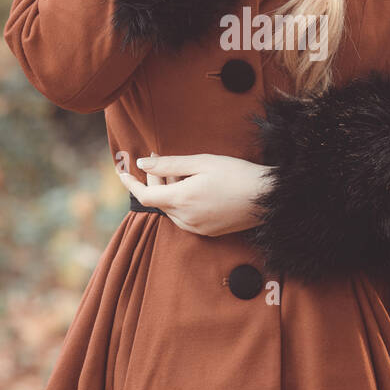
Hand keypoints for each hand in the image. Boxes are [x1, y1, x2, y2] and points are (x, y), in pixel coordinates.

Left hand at [120, 152, 275, 236]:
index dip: (130, 184)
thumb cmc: (237, 174)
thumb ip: (169, 164)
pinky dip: (181, 201)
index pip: (145, 197)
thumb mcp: (201, 162)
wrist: (267, 197)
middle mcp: (185, 219)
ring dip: (169, 190)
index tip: (121, 172)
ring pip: (171, 208)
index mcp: (182, 200)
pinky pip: (184, 216)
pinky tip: (193, 186)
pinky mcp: (207, 231)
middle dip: (154, 179)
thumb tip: (142, 164)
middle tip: (159, 157)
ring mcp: (197, 228)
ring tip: (181, 170)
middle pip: (158, 201)